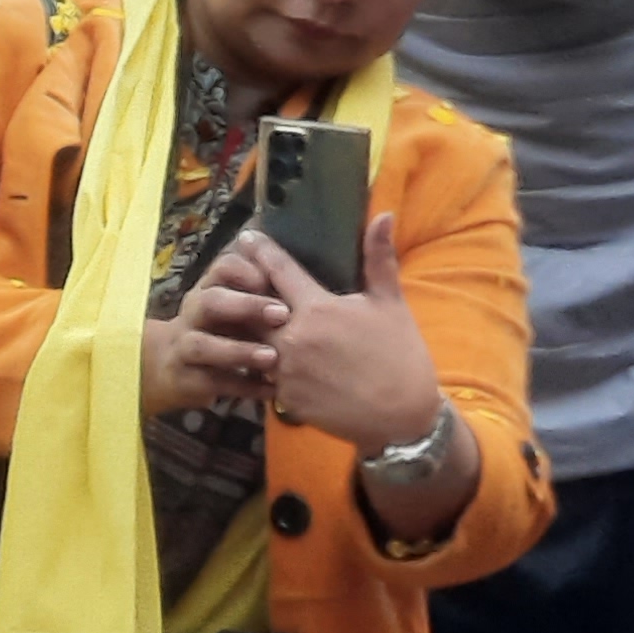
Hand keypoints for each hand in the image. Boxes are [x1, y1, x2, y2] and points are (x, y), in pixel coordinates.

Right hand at [140, 262, 290, 418]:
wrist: (171, 367)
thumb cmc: (219, 332)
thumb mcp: (237, 309)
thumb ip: (264, 295)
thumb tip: (302, 282)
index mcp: (210, 290)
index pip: (224, 269)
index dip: (248, 272)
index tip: (274, 281)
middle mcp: (193, 315)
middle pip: (210, 302)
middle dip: (245, 306)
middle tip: (282, 315)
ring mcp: (184, 348)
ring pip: (201, 345)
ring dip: (238, 350)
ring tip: (272, 358)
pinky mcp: (185, 379)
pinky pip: (212, 382)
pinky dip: (243, 387)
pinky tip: (271, 390)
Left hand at [222, 219, 452, 454]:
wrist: (402, 417)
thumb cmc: (400, 355)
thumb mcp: (391, 304)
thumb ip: (379, 259)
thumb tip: (383, 215)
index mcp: (317, 308)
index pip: (278, 271)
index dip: (260, 251)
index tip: (245, 236)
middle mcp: (292, 336)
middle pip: (251, 305)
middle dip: (242, 290)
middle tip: (231, 275)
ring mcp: (283, 368)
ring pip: (250, 340)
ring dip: (244, 327)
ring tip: (233, 313)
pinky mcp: (282, 396)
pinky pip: (261, 374)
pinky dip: (258, 362)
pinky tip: (251, 354)